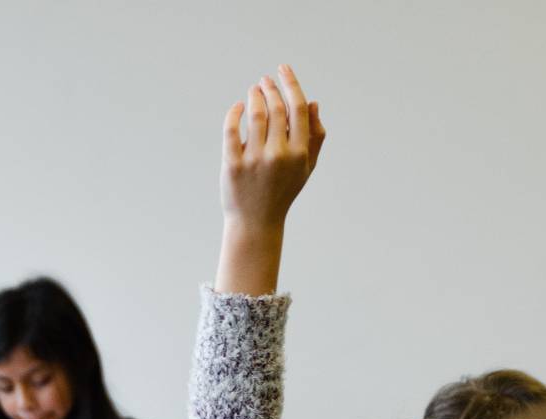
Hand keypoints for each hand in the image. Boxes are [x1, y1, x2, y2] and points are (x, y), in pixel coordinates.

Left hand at [215, 64, 324, 294]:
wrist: (256, 222)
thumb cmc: (283, 191)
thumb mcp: (305, 168)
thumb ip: (314, 137)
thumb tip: (313, 103)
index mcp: (299, 154)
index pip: (297, 108)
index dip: (290, 84)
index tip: (282, 69)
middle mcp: (278, 155)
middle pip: (275, 108)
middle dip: (270, 88)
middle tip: (264, 81)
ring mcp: (255, 160)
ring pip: (254, 114)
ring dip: (253, 96)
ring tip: (254, 91)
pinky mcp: (233, 165)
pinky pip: (231, 128)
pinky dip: (234, 112)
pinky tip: (238, 107)